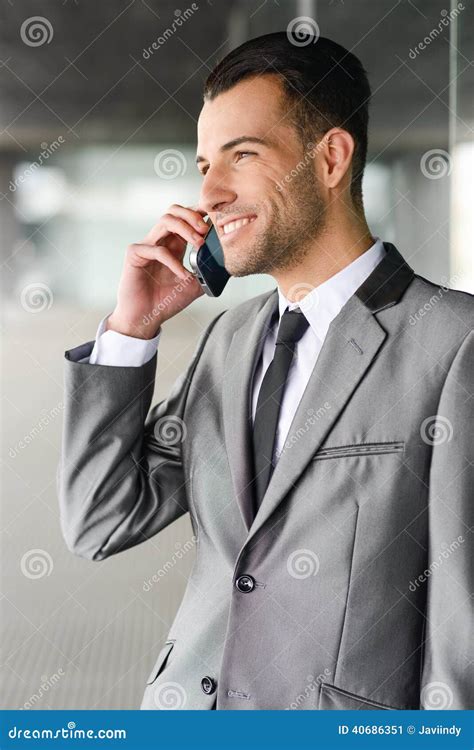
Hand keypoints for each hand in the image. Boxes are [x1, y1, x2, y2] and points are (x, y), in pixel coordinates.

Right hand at [106, 204, 208, 338]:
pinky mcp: (135, 254)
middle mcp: (160, 241)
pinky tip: (182, 275)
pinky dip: (173, 261)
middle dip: (192, 215)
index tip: (215, 220)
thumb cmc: (166, 301)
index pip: (185, 218)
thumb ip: (207, 271)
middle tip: (206, 230)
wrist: (146, 318)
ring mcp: (146, 245)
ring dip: (186, 229)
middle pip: (174, 210)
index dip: (199, 213)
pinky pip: (157, 250)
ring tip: (199, 244)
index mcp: (173, 245)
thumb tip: (228, 263)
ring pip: (166, 221)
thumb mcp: (195, 285)